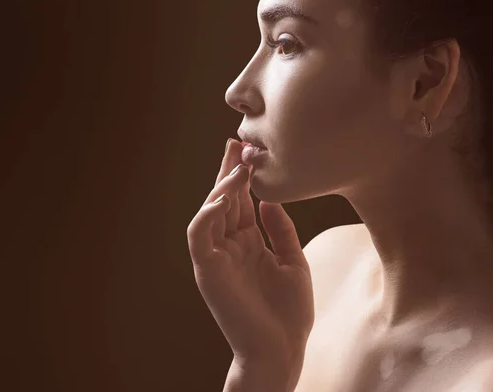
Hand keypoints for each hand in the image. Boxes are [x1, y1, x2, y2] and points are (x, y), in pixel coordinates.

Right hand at [187, 138, 314, 363]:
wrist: (282, 350)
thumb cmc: (288, 312)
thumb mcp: (293, 260)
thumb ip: (280, 229)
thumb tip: (268, 198)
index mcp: (248, 242)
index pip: (240, 201)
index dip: (243, 176)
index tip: (248, 150)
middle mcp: (229, 246)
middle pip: (224, 199)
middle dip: (229, 171)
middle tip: (235, 143)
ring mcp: (216, 257)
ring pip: (209, 212)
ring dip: (220, 187)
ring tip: (237, 165)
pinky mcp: (208, 271)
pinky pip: (199, 236)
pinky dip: (207, 214)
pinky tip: (223, 197)